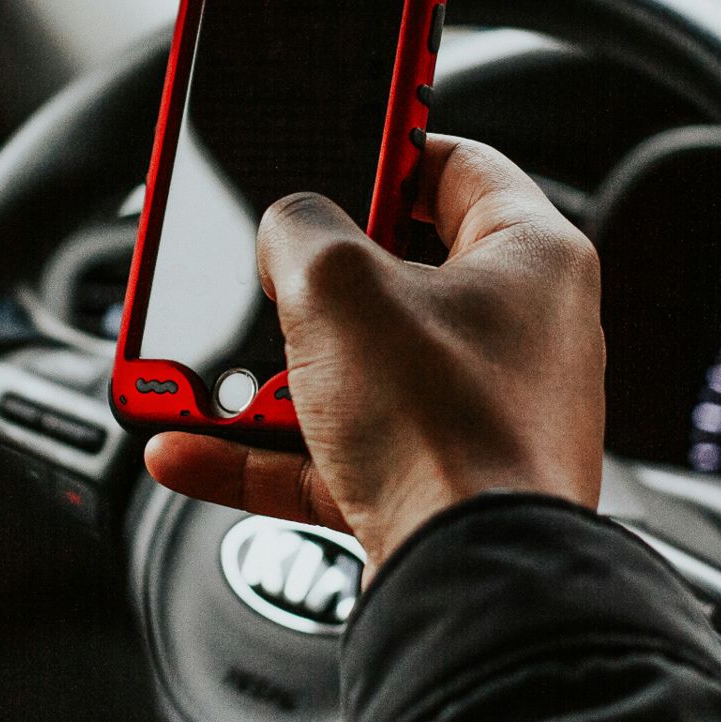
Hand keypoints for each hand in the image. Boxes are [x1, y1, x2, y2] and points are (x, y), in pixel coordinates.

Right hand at [145, 134, 605, 577]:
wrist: (468, 583)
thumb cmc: (450, 435)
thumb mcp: (337, 287)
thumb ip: (296, 230)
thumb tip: (285, 232)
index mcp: (532, 257)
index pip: (453, 163)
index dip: (379, 145)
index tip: (325, 138)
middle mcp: (516, 333)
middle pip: (387, 273)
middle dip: (299, 280)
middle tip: (252, 267)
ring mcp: (475, 414)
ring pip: (350, 369)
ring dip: (264, 373)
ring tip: (199, 367)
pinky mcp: (433, 483)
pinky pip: (331, 450)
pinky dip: (260, 449)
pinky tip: (188, 445)